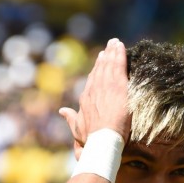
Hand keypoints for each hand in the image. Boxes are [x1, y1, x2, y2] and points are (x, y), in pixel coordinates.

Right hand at [60, 38, 129, 158]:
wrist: (102, 140)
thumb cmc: (91, 138)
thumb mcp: (78, 129)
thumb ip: (70, 118)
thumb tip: (62, 111)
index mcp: (86, 99)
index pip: (92, 80)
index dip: (97, 69)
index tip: (100, 60)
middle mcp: (94, 89)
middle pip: (101, 69)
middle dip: (105, 57)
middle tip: (109, 46)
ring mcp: (106, 87)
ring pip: (109, 65)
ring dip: (113, 52)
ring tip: (115, 43)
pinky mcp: (118, 87)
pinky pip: (119, 66)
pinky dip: (120, 55)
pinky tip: (121, 47)